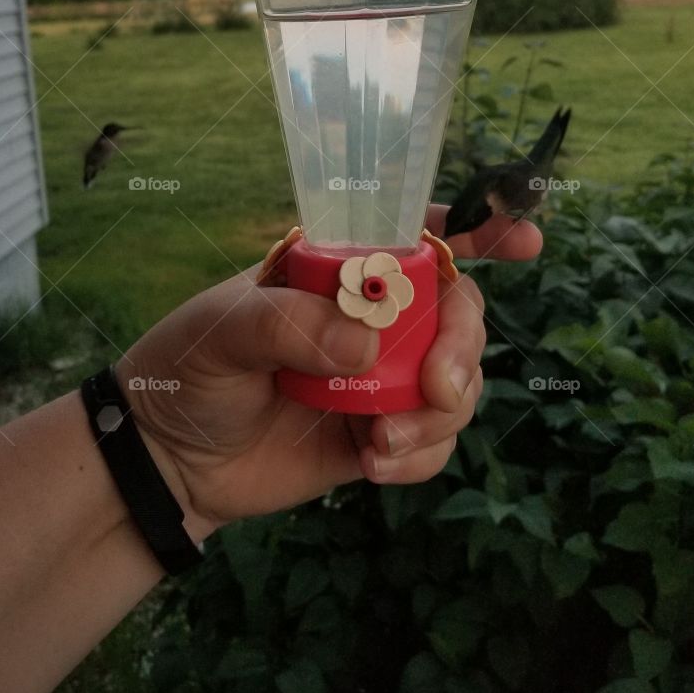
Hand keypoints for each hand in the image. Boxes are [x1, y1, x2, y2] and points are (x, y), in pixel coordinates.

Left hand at [120, 210, 541, 540]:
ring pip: (457, 380)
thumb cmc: (187, 370)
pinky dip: (422, 454)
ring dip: (441, 412)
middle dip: (464, 345)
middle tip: (437, 385)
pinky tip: (376, 464)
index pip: (415, 236)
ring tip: (382, 441)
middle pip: (457, 311)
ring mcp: (380, 377)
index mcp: (336, 270)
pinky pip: (434, 439)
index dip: (477, 229)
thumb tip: (368, 349)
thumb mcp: (222, 331)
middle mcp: (370, 318)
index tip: (526, 237)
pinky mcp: (380, 434)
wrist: (167, 461)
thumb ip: (289, 325)